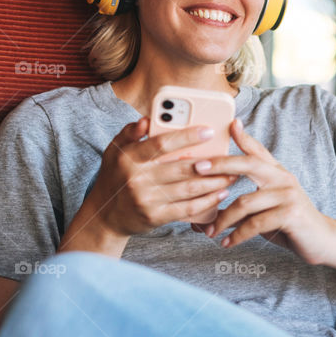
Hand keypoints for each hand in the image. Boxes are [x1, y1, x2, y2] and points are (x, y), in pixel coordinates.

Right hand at [83, 118, 237, 238]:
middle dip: (210, 162)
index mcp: (128, 157)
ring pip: (188, 188)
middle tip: (229, 156)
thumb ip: (130, 133)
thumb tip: (146, 119)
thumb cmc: (114, 177)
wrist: (104, 216)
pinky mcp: (155, 217)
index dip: (187, 136)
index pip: (162, 144)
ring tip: (231, 175)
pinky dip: (206, 201)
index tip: (209, 131)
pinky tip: (220, 194)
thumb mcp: (114, 150)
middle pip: (181, 167)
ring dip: (214, 182)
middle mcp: (137, 179)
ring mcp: (147, 200)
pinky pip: (186, 208)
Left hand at [192, 118, 334, 264]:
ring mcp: (287, 195)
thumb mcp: (269, 206)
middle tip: (197, 169)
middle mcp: (283, 178)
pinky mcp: (290, 214)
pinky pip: (255, 223)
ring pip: (245, 202)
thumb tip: (210, 208)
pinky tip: (227, 242)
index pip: (257, 151)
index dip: (243, 137)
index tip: (230, 124)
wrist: (322, 240)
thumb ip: (246, 202)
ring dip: (223, 219)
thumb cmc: (289, 222)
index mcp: (277, 172)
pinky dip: (237, 235)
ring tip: (209, 231)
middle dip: (220, 165)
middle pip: (249, 164)